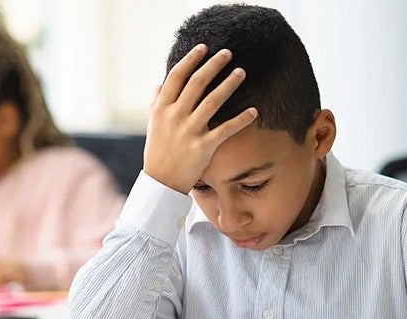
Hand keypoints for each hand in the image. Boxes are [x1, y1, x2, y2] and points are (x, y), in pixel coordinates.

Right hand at [143, 44, 257, 193]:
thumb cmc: (158, 150)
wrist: (161, 181)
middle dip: (213, 66)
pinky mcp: (204, 147)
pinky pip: (225, 130)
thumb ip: (156, 102)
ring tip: (241, 72)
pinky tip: (254, 111)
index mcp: (162, 108)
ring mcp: (189, 131)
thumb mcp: (153, 124)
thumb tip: (159, 84)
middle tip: (228, 53)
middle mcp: (175, 116)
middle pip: (196, 84)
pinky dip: (241, 120)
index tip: (203, 48)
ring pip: (212, 101)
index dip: (190, 60)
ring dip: (228, 84)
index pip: (177, 77)